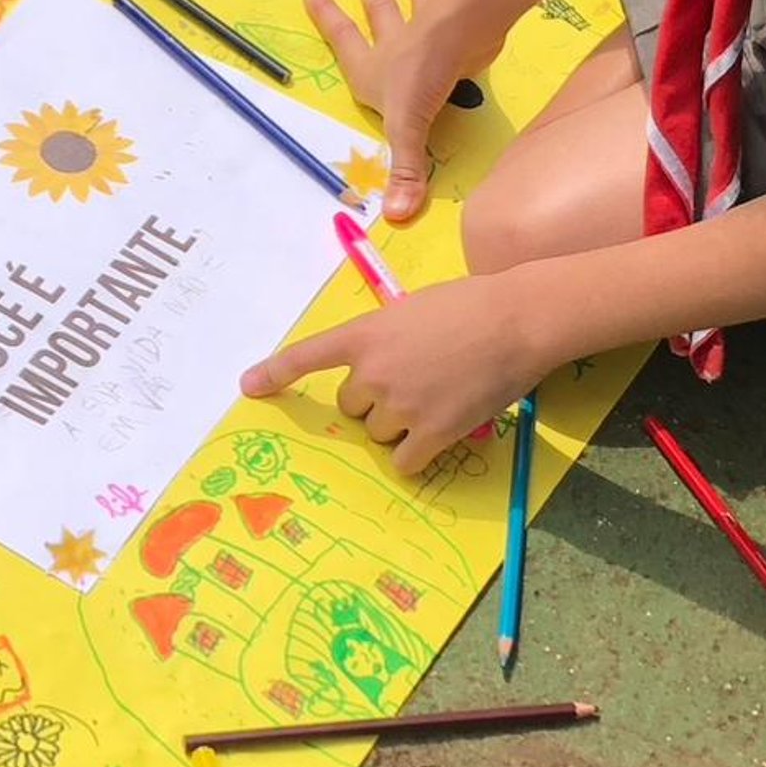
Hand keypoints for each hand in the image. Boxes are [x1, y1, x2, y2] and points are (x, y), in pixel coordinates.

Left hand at [241, 274, 545, 473]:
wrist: (517, 319)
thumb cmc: (470, 306)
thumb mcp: (410, 312)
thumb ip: (384, 341)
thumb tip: (378, 375)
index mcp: (364, 335)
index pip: (308, 356)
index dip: (275, 373)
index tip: (248, 387)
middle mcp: (372, 372)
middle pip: (352, 407)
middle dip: (374, 401)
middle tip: (415, 381)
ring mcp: (400, 404)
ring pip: (377, 434)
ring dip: (398, 425)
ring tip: (436, 398)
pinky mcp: (431, 432)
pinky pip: (403, 461)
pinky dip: (413, 455)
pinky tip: (434, 437)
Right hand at [304, 0, 500, 221]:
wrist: (463, 37)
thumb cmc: (421, 77)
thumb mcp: (406, 127)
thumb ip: (403, 170)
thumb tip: (395, 216)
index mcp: (370, 71)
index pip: (344, 43)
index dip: (328, 21)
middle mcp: (392, 49)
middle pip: (376, 14)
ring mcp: (423, 35)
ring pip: (413, 6)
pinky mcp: (455, 31)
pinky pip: (447, 12)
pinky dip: (448, 0)